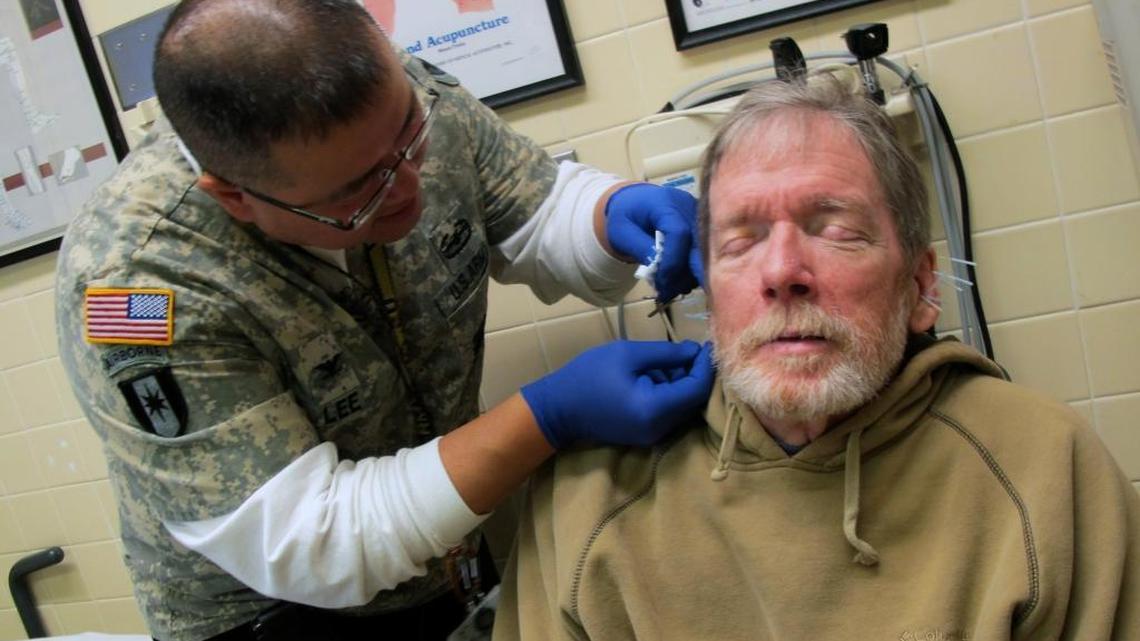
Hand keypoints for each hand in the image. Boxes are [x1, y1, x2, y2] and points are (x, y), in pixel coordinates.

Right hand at [520, 340, 714, 448]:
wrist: (558, 409)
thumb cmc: (589, 376)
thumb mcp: (627, 354)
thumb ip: (666, 353)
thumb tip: (695, 352)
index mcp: (654, 409)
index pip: (696, 389)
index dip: (705, 366)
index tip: (705, 344)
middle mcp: (659, 428)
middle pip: (693, 400)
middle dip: (695, 373)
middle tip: (687, 348)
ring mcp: (653, 435)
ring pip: (683, 406)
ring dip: (682, 382)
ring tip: (666, 359)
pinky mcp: (647, 434)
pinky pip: (669, 412)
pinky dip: (670, 392)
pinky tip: (657, 374)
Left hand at [605, 183, 703, 300]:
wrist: (636, 204)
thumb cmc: (626, 216)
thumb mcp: (622, 232)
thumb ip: (640, 247)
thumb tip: (659, 268)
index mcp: (666, 202)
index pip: (678, 232)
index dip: (672, 260)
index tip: (661, 281)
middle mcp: (688, 207)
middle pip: (697, 244)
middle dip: (683, 274)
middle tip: (666, 292)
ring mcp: (698, 218)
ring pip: (702, 253)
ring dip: (686, 276)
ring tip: (667, 289)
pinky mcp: (703, 229)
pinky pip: (702, 254)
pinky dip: (690, 271)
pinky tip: (675, 281)